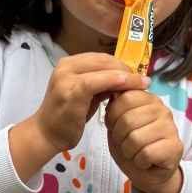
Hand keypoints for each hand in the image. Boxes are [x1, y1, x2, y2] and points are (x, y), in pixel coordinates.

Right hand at [9, 53, 150, 181]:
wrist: (47, 134)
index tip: (138, 74)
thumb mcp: (87, 95)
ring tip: (143, 84)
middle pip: (104, 60)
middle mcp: (66, 66)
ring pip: (103, 68)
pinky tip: (128, 87)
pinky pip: (98, 81)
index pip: (101, 57)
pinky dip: (115, 81)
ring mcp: (66, 77)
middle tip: (144, 79)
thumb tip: (125, 78)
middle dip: (126, 68)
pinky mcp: (71, 90)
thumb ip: (102, 84)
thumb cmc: (67, 117)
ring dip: (127, 76)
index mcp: (68, 64)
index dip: (121, 64)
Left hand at [104, 89, 183, 192]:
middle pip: (127, 119)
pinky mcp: (175, 147)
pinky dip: (139, 161)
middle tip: (125, 143)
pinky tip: (145, 161)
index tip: (115, 127)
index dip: (112, 116)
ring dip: (129, 151)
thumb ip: (116, 107)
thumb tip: (114, 89)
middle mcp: (162, 110)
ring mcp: (171, 127)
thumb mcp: (117, 124)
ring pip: (135, 138)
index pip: (125, 98)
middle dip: (119, 137)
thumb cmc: (131, 145)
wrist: (147, 173)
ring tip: (135, 152)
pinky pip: (146, 153)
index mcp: (148, 99)